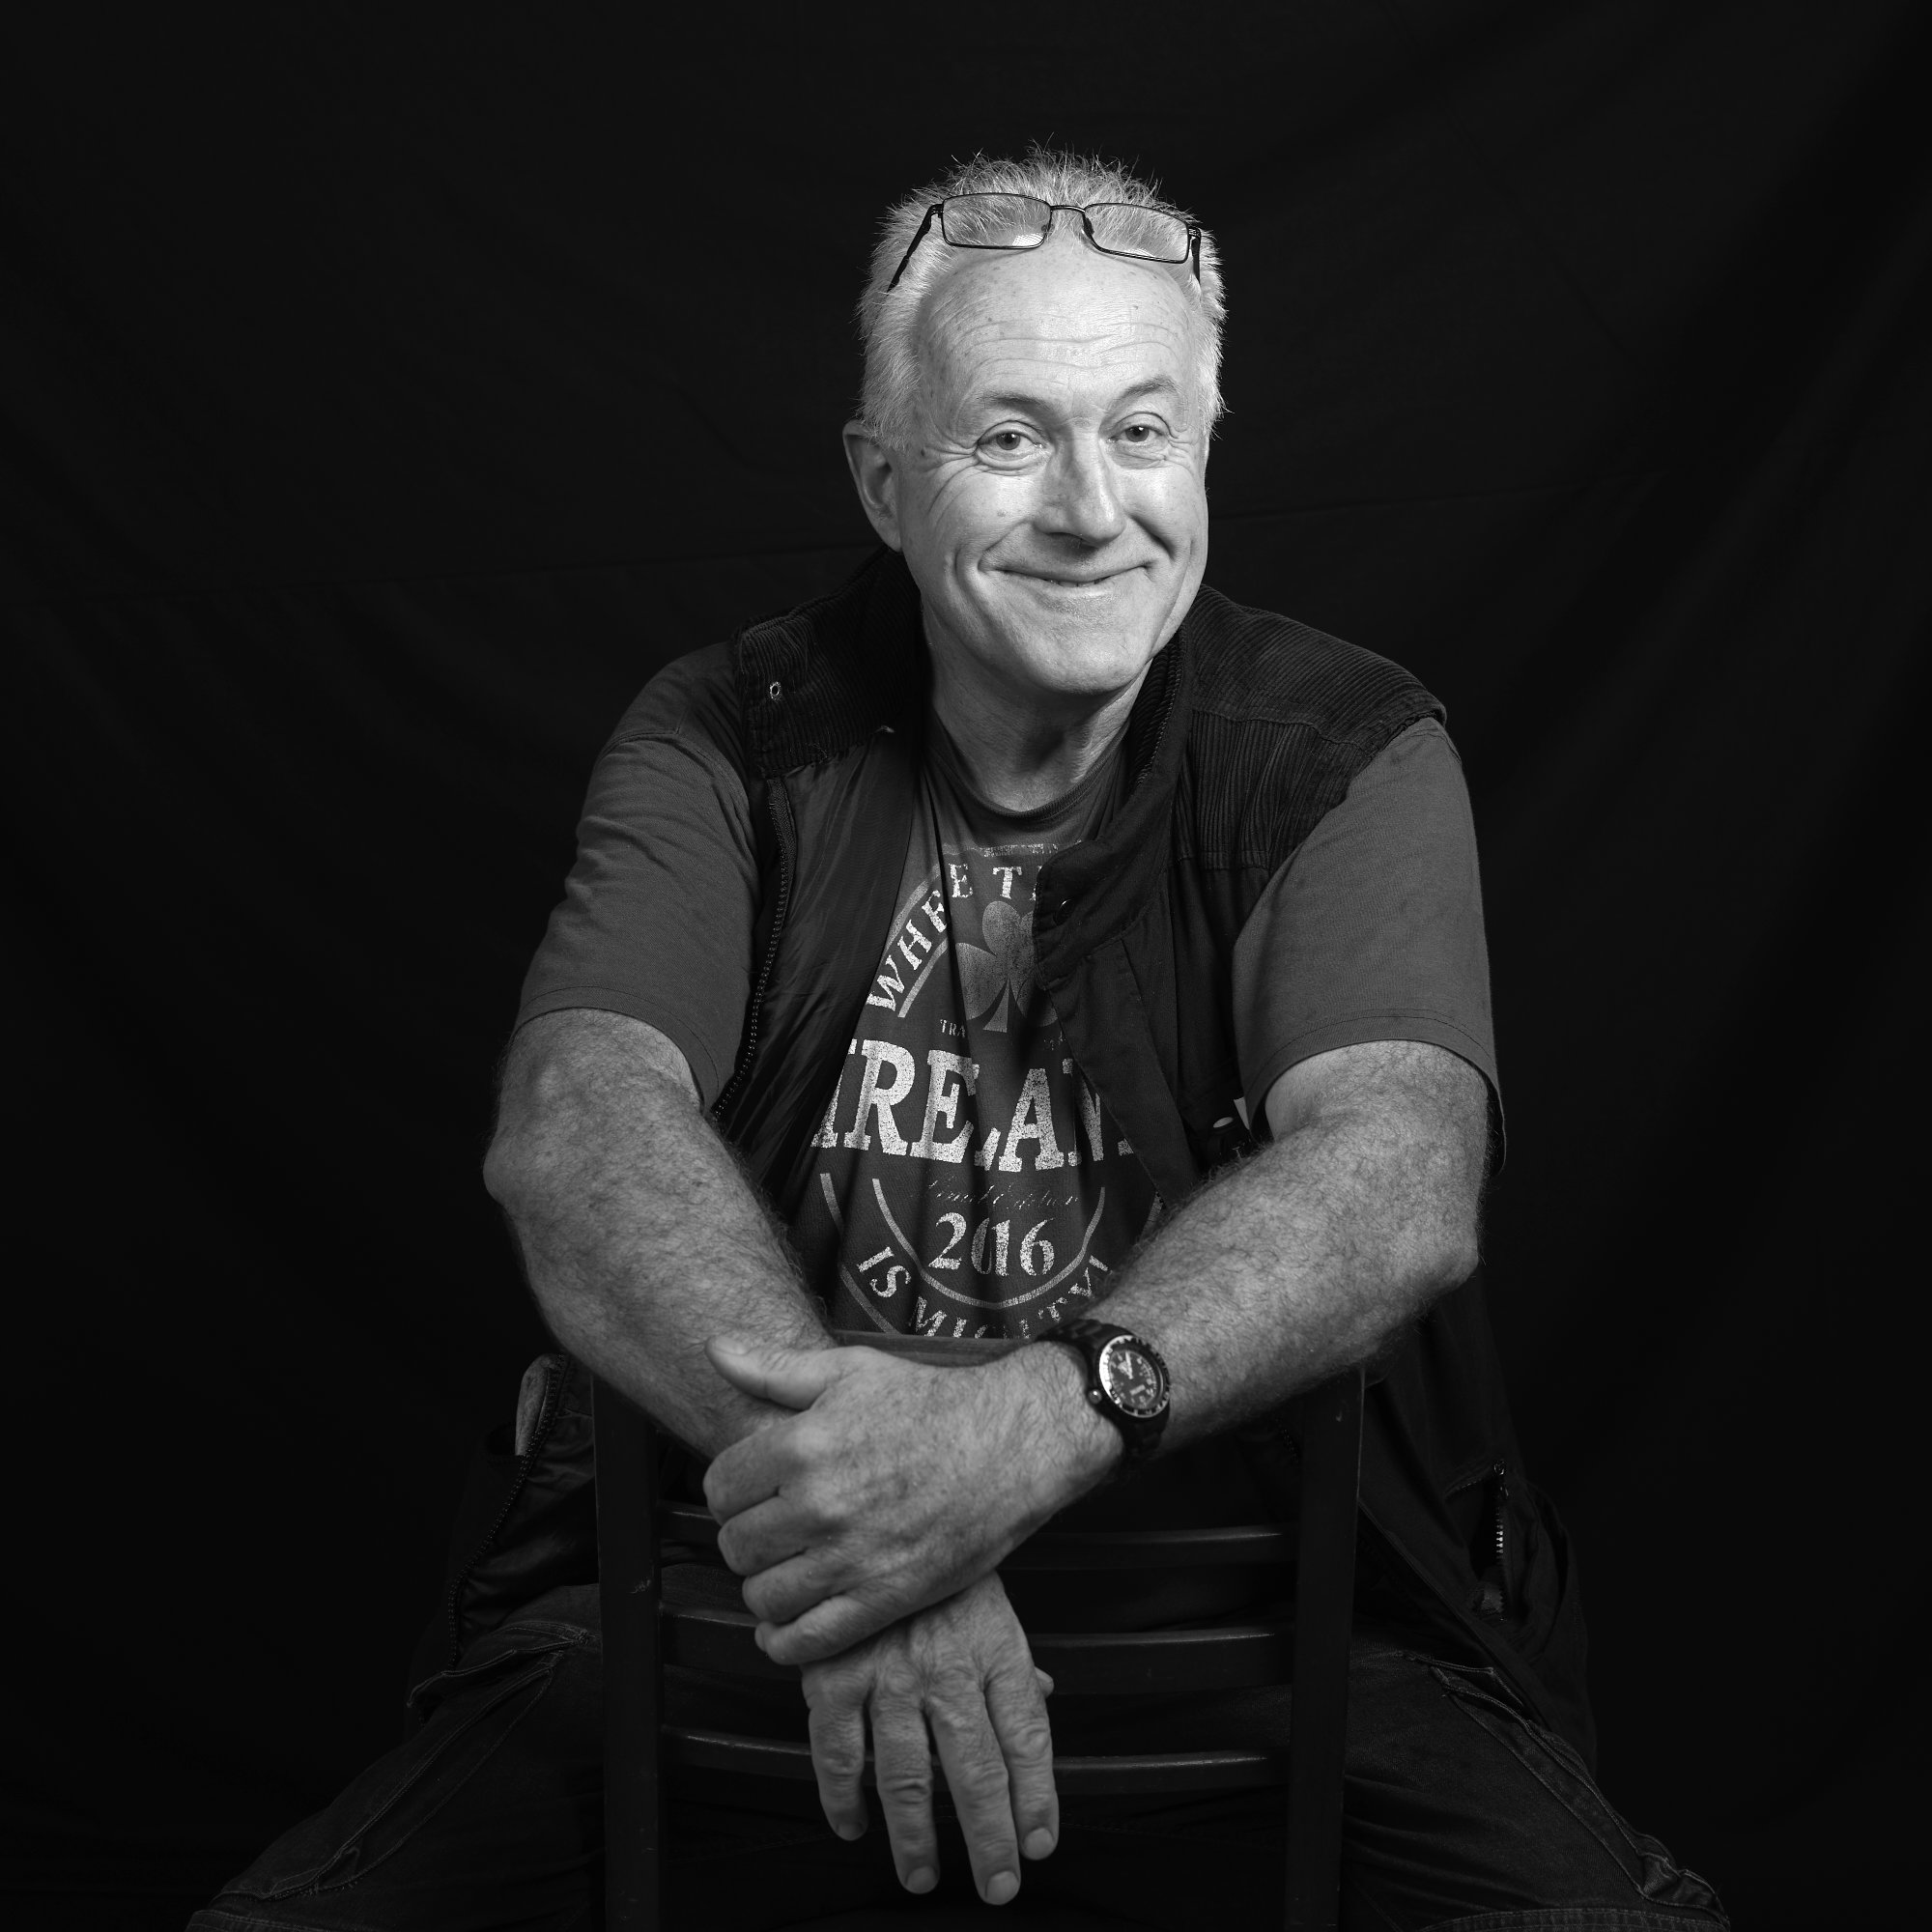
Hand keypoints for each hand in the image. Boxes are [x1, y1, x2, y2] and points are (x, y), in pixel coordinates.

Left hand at [702, 1336, 1112, 1664]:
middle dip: (746, 1536)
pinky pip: (805, 1642)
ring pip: (761, 1596)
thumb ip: (775, 1366)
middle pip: (734, 1545)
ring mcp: (851, 1558)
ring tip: (788, 1566)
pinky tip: (788, 1623)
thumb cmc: (930, 1403)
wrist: (1012, 1444)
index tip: (753, 1489)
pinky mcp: (883, 1600)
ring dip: (765, 1585)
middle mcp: (820, 1505)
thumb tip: (714, 1348)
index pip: (718, 1487)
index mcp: (803, 1445)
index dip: (730, 1489)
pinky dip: (784, 1641)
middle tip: (774, 1527)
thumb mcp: (852, 1370)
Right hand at [803, 1573, 1057, 1905]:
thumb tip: (1047, 1701)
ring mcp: (886, 1673)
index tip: (1038, 1845)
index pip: (1027, 1737)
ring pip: (904, 1775)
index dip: (1036, 1798)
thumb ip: (1013, 1662)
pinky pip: (835, 1753)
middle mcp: (944, 1667)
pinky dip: (841, 1798)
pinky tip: (852, 1825)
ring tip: (922, 1876)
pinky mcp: (832, 1675)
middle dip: (989, 1839)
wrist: (873, 1513)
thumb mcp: (991, 1607)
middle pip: (976, 1770)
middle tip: (997, 1885)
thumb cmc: (940, 1572)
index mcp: (992, 1647)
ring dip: (915, 1837)